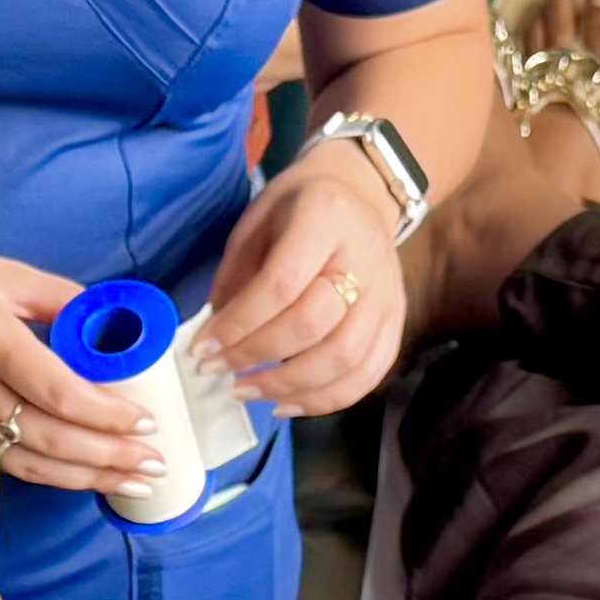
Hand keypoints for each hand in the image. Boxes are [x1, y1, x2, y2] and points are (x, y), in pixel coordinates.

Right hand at [0, 245, 166, 495]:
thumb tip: (116, 329)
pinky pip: (9, 465)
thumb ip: (63, 301)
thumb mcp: (8, 276)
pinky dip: (54, 477)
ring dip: (88, 477)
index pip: (58, 390)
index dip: (105, 414)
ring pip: (31, 462)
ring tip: (135, 482)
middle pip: (49, 436)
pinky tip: (88, 480)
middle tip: (155, 463)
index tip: (146, 421)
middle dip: (108, 456)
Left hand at [197, 142, 411, 415]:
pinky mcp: (396, 322)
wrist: (362, 195)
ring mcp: (387, 296)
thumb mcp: (256, 221)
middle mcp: (364, 260)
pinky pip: (367, 374)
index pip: (281, 285)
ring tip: (246, 391)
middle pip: (313, 326)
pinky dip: (325, 399)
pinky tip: (286, 404)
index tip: (203, 348)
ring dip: (288, 387)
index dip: (239, 324)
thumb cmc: (299, 207)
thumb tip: (216, 336)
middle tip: (218, 372)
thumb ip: (237, 275)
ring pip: (344, 359)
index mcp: (325, 220)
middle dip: (257, 357)